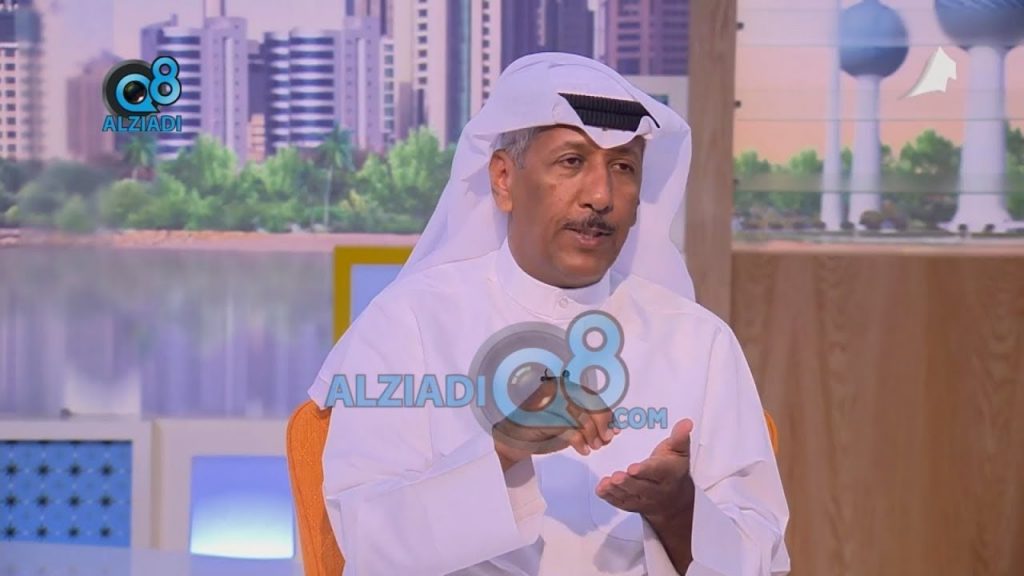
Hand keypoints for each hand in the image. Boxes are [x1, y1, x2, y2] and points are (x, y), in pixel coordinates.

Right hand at [493, 370, 618, 467]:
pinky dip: (580, 442)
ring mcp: (549, 402)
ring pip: (582, 418)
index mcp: (562, 386)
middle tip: (604, 441)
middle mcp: (556, 389)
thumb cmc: (540, 431)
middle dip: (601, 425)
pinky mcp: (545, 417)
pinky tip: (583, 450)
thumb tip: (612, 428)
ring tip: (592, 447)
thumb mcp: (567, 422)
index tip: (613, 430)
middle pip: (590, 405)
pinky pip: (571, 430)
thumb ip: (586, 421)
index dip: (606, 414)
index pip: (591, 397)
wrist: (512, 439)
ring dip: (591, 436)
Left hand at [595, 418, 694, 522]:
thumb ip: (679, 437)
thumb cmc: (673, 469)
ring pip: (630, 497)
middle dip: (628, 483)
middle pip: (642, 488)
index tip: (633, 468)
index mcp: (669, 474)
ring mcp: (644, 500)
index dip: (645, 470)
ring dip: (617, 491)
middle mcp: (657, 490)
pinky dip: (611, 498)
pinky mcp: (633, 505)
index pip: (657, 472)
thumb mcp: (679, 452)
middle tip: (616, 477)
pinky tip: (602, 490)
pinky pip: (622, 503)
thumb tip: (686, 422)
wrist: (674, 499)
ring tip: (606, 483)